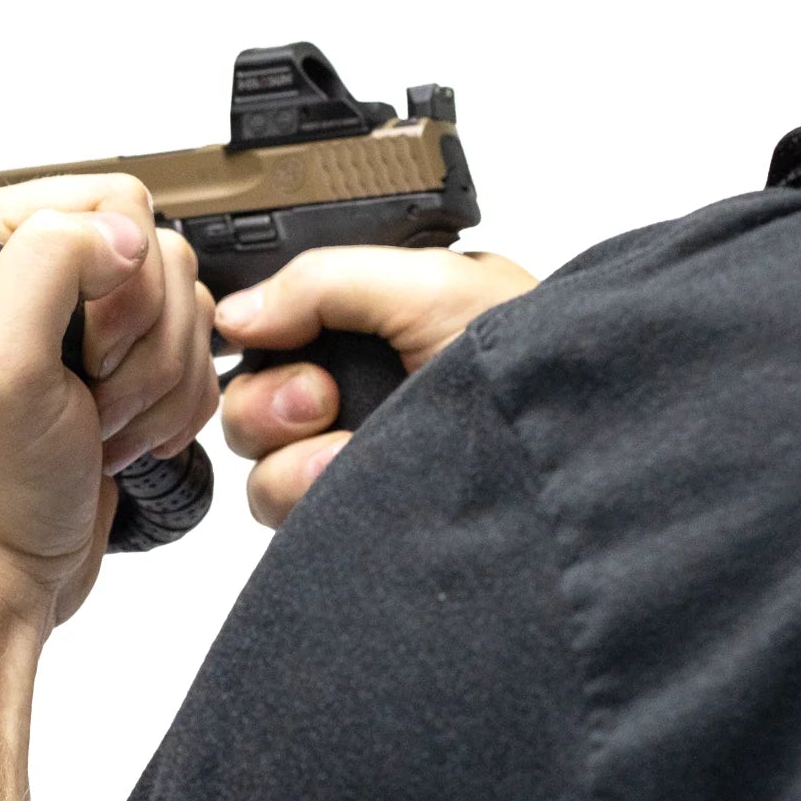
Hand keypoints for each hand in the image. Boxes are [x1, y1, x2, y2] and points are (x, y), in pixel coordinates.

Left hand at [0, 176, 218, 621]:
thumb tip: (122, 231)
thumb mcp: (0, 361)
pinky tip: (124, 435)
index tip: (87, 353)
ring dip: (159, 384)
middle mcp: (33, 264)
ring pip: (187, 308)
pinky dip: (175, 406)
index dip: (124, 285)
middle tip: (89, 396)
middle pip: (163, 257)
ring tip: (99, 424)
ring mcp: (82, 317)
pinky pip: (196, 354)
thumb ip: (52, 263)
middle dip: (144, 346)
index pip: (116, 202)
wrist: (2, 564)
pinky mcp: (119, 362)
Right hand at [214, 247, 535, 527]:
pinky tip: (355, 482)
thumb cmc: (528, 360)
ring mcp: (353, 464)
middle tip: (324, 400)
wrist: (566, 450)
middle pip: (249, 399)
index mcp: (373, 329)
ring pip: (258, 463)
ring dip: (291, 456)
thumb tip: (235, 314)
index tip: (274, 338)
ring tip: (347, 452)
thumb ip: (322, 282)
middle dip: (273, 400)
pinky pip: (281, 513)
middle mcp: (357, 397)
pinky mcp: (353, 518)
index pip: (276, 330)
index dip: (261, 335)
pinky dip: (307, 495)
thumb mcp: (430, 286)